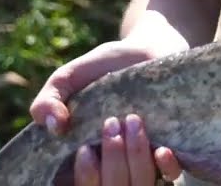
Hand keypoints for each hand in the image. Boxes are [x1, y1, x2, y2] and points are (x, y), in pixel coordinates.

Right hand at [29, 39, 184, 183]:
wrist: (147, 49)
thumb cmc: (104, 66)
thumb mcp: (70, 77)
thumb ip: (49, 100)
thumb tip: (53, 127)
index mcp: (83, 156)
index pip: (77, 184)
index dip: (82, 176)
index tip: (84, 150)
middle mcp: (112, 165)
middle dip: (111, 163)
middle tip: (111, 124)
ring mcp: (142, 162)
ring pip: (137, 184)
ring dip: (134, 159)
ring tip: (133, 121)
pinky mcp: (171, 154)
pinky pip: (170, 176)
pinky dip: (165, 166)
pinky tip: (161, 148)